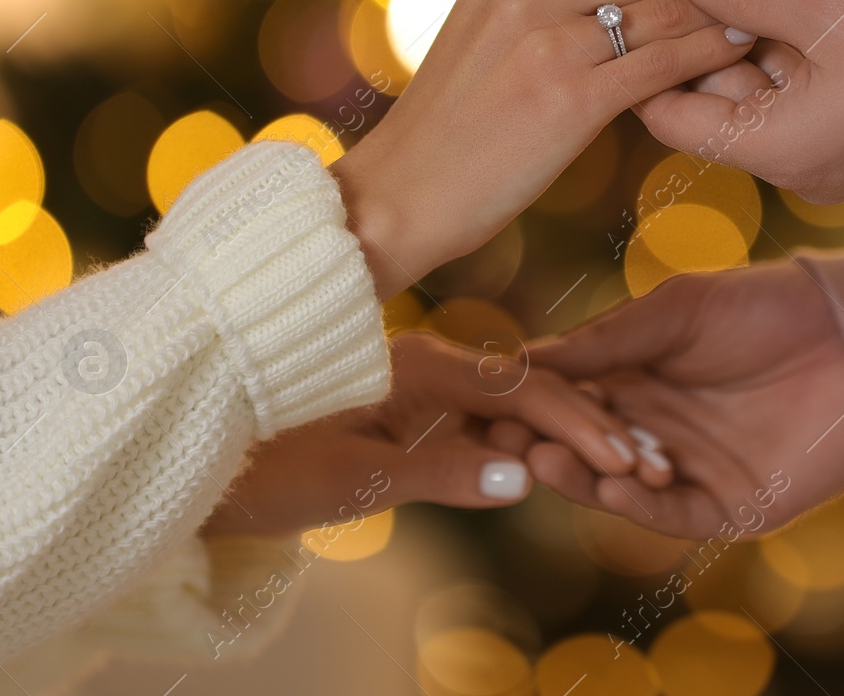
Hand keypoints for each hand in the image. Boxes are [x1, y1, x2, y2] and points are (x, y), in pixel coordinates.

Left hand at [200, 331, 670, 537]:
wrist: (192, 450)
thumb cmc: (258, 467)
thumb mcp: (350, 479)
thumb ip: (438, 473)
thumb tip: (524, 478)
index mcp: (412, 366)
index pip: (518, 390)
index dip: (576, 423)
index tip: (626, 456)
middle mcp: (422, 365)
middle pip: (528, 391)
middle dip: (592, 425)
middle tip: (651, 462)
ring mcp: (417, 387)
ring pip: (510, 407)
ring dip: (567, 434)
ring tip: (628, 462)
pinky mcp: (408, 411)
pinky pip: (482, 423)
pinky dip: (528, 442)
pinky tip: (563, 459)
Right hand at [332, 0, 753, 297]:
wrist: (406, 191)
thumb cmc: (453, 124)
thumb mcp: (481, 35)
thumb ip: (535, 1)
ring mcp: (546, 44)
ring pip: (657, 13)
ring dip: (715, 10)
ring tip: (755, 12)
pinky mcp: (568, 99)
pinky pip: (658, 64)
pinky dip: (705, 52)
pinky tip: (736, 49)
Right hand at [525, 263, 843, 539]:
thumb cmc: (767, 307)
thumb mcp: (676, 310)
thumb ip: (606, 339)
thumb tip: (521, 360)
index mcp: (636, 377)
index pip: (567, 397)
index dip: (531, 400)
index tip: (491, 398)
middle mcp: (654, 427)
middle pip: (583, 445)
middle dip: (546, 442)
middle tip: (509, 437)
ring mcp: (690, 470)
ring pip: (619, 484)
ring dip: (582, 477)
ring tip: (547, 460)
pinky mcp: (729, 505)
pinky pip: (673, 513)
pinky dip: (639, 502)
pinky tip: (614, 482)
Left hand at [639, 0, 843, 201]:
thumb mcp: (830, 13)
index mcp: (774, 149)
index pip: (670, 118)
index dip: (649, 61)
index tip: (639, 8)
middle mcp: (792, 164)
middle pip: (713, 101)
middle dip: (699, 38)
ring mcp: (826, 151)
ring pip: (758, 91)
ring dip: (744, 39)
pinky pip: (799, 93)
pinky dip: (784, 52)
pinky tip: (780, 0)